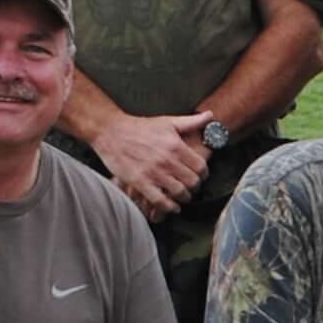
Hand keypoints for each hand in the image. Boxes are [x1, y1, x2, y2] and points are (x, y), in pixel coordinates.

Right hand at [88, 111, 210, 220]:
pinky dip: (169, 207)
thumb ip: (191, 122)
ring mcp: (153, 172)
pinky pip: (160, 201)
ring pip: (179, 193)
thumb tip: (211, 115)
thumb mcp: (168, 122)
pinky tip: (172, 206)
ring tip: (183, 196)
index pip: (201, 167)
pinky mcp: (140, 182)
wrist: (112, 132)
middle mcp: (167, 160)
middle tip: (192, 188)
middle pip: (193, 182)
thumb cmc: (140, 127)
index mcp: (176, 146)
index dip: (204, 174)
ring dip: (184, 197)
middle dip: (195, 187)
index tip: (201, 176)